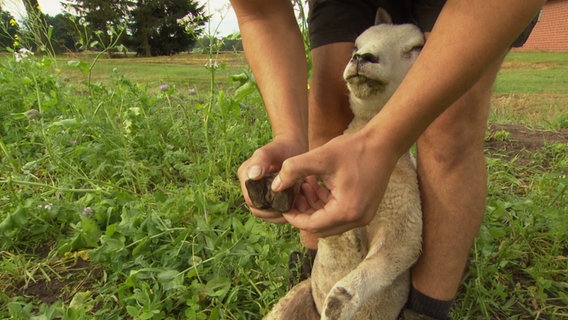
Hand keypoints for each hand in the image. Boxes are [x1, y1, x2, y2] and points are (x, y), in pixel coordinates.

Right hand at [238, 136, 306, 222]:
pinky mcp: (268, 197)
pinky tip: (296, 206)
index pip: (252, 201)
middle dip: (275, 213)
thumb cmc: (282, 147)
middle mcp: (249, 186)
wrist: (292, 146)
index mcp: (245, 177)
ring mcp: (258, 192)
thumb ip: (261, 160)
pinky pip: (273, 212)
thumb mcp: (272, 151)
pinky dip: (284, 213)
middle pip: (258, 211)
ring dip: (281, 215)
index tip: (285, 203)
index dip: (267, 207)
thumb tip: (253, 175)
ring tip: (296, 206)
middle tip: (293, 208)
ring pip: (266, 214)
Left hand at [272, 132, 399, 237]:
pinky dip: (325, 206)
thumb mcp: (320, 157)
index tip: (282, 204)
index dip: (293, 216)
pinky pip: (339, 216)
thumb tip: (274, 186)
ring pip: (329, 223)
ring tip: (304, 187)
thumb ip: (294, 170)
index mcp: (346, 211)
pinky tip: (317, 187)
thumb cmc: (353, 149)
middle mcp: (357, 219)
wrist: (383, 143)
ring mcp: (363, 216)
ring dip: (314, 209)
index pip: (311, 225)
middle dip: (303, 214)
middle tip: (293, 195)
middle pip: (320, 228)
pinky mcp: (364, 210)